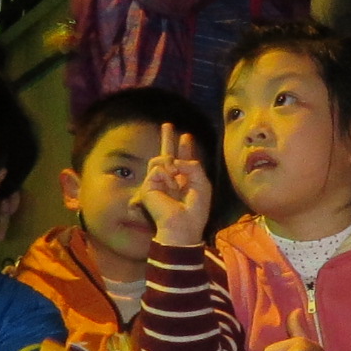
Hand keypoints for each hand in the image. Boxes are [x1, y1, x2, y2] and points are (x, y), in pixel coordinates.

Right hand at [131, 123, 212, 246]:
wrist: (183, 225)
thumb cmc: (195, 209)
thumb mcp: (202, 183)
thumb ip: (193, 166)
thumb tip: (175, 160)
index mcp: (184, 180)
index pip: (183, 161)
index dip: (185, 148)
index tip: (186, 136)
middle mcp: (170, 180)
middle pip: (167, 155)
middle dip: (167, 139)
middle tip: (167, 124)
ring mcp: (158, 183)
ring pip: (159, 159)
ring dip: (169, 163)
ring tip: (175, 175)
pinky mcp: (148, 187)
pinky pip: (157, 169)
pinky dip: (165, 174)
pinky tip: (170, 185)